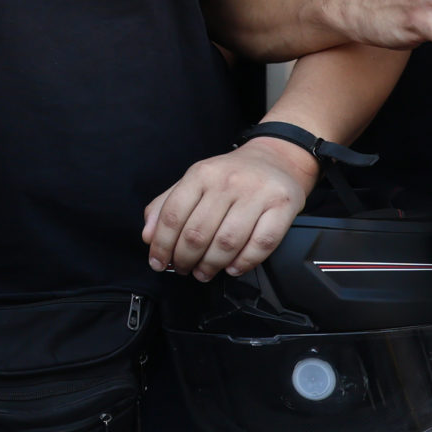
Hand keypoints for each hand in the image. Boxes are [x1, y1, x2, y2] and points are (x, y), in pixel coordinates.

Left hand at [141, 138, 314, 280]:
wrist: (276, 159)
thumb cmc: (231, 175)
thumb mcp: (195, 180)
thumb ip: (166, 205)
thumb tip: (148, 236)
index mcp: (201, 174)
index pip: (173, 215)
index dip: (162, 244)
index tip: (158, 262)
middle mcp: (228, 182)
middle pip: (198, 232)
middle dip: (185, 259)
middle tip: (183, 269)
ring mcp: (257, 194)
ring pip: (227, 242)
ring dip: (211, 265)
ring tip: (204, 272)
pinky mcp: (282, 207)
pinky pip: (261, 244)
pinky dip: (244, 262)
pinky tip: (233, 268)